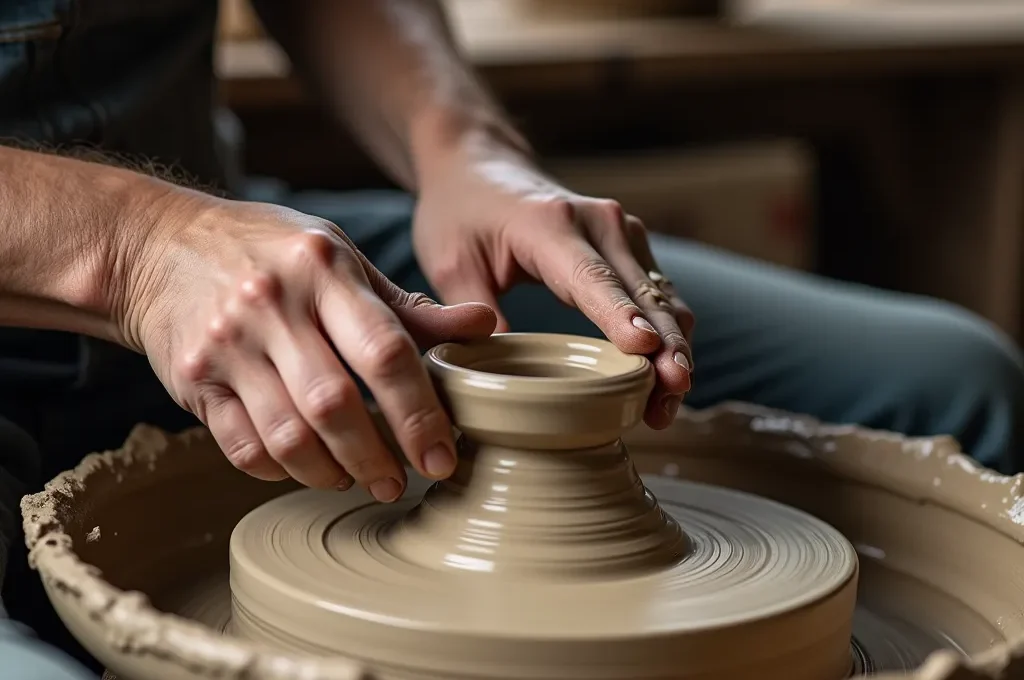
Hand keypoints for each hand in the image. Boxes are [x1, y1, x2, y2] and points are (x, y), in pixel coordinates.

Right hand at [120, 191, 495, 498]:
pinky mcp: (192, 380)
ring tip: (358, 479)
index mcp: (322, 270)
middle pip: (334, 403)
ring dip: (330, 471)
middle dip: (377, 456)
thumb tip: (485, 327)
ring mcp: (227, 344)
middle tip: (402, 482)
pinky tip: (305, 467)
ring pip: (287, 434)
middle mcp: (272, 305)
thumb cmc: (270, 253)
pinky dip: (280, 469)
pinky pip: (241, 446)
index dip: (419, 411)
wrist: (157, 245)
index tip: (443, 455)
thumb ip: (407, 305)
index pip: (385, 350)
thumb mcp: (340, 258)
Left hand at [413, 140, 693, 428]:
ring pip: (663, 298)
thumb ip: (475, 315)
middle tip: (671, 397)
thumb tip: (499, 374)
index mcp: (550, 224)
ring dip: (673, 350)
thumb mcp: (450, 265)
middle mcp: (599, 222)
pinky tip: (663, 381)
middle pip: (643, 293)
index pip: (593, 278)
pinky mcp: (630, 248)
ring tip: (666, 406)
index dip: (621, 316)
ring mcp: (622, 232)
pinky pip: (659, 297)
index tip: (647, 350)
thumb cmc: (461, 214)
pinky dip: (667, 338)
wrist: (480, 166)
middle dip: (665, 347)